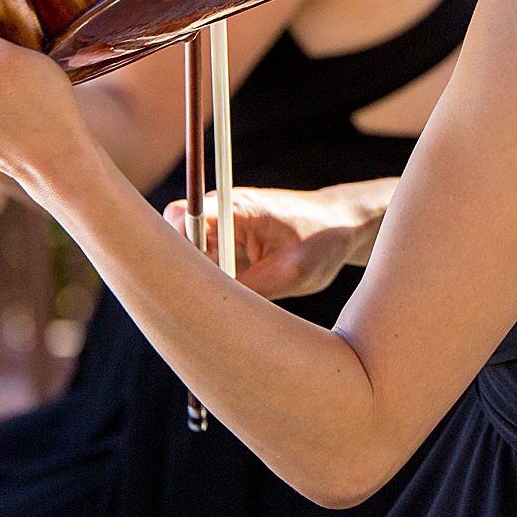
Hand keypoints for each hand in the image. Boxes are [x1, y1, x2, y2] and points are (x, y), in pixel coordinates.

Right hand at [164, 182, 387, 300]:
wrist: (345, 227)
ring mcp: (225, 229)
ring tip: (230, 303)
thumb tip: (213, 309)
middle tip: (205, 301)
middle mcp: (224, 213)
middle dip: (181, 270)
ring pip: (189, 256)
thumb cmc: (324, 240)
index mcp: (238, 207)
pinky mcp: (230, 245)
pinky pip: (206, 265)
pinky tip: (235, 300)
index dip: (172, 246)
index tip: (186, 280)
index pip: (182, 215)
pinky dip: (213, 283)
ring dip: (199, 279)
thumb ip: (252, 288)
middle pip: (176, 238)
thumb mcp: (293, 272)